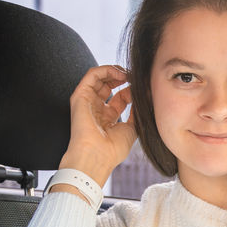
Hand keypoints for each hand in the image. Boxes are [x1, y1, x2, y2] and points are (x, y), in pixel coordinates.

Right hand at [61, 64, 136, 184]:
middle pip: (110, 85)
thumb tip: (146, 98)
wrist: (96, 156)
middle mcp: (97, 109)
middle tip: (136, 78)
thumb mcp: (132, 129)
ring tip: (129, 74)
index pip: (120, 97)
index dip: (132, 91)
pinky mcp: (81, 95)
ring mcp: (88, 101)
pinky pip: (92, 74)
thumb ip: (137, 113)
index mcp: (108, 118)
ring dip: (116, 71)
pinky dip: (107, 70)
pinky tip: (121, 75)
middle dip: (124, 78)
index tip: (144, 89)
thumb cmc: (112, 150)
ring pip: (100, 77)